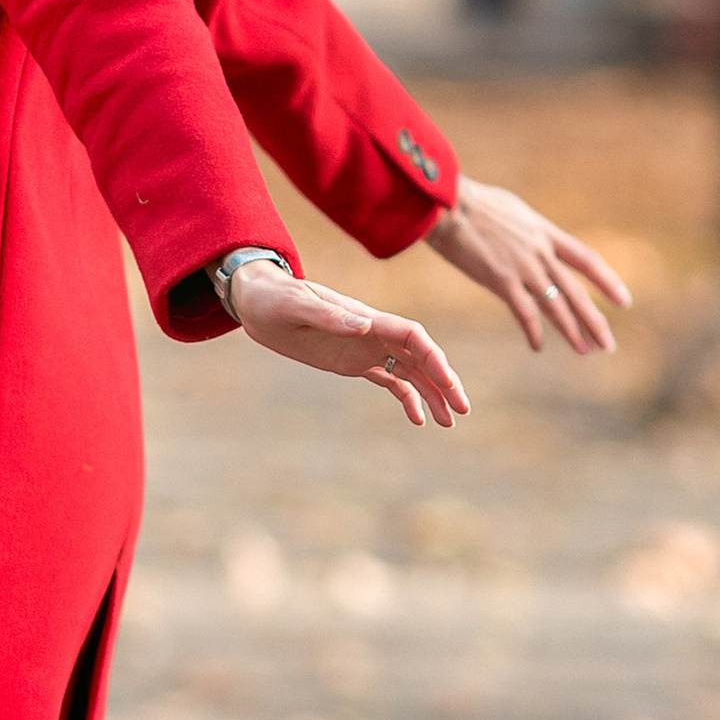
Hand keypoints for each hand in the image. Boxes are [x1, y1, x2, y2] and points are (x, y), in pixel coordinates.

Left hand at [228, 258, 468, 428]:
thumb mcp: (295, 305)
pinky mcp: (353, 361)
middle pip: (420, 356)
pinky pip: (389, 380)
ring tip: (449, 423)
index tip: (448, 383)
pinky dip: (407, 398)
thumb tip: (364, 325)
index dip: (434, 357)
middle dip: (443, 381)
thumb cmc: (274, 297)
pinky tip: (418, 420)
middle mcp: (372, 333)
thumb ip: (329, 316)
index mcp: (364, 318)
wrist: (257, 300)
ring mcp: (365, 348)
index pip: (412, 335)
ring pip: (410, 371)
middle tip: (462, 410)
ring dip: (431, 394)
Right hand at [423, 175, 629, 354]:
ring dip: (572, 331)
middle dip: (594, 320)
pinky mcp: (501, 281)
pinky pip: (524, 313)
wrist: (450, 205)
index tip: (624, 301)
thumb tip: (535, 237)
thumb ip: (529, 231)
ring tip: (585, 351)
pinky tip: (538, 346)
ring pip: (556, 306)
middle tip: (608, 344)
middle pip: (576, 292)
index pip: (587, 260)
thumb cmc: (474, 203)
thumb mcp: (514, 212)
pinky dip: (533, 332)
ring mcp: (523, 267)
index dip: (608, 281)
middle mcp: (541, 252)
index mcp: (546, 233)